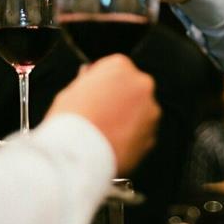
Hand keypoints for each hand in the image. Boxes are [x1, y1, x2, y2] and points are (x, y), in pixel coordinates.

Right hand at [45, 54, 160, 174]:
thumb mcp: (71, 92)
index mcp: (120, 67)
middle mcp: (141, 84)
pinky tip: (111, 145)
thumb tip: (90, 79)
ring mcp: (150, 111)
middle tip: (99, 114)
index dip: (103, 82)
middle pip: (131, 88)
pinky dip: (130, 138)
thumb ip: (88, 83)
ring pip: (139, 112)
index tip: (96, 93)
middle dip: (119, 99)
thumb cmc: (71, 122)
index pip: (115, 68)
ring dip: (127, 119)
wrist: (77, 156)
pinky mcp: (152, 136)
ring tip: (103, 133)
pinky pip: (141, 134)